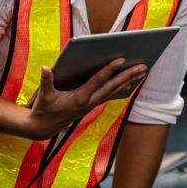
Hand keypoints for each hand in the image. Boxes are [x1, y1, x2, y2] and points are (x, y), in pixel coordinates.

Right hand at [22, 58, 146, 139]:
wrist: (43, 128)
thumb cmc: (43, 110)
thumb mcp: (43, 96)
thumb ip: (46, 81)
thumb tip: (45, 68)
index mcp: (79, 98)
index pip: (97, 81)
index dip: (109, 70)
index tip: (121, 59)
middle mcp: (89, 102)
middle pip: (112, 86)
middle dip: (128, 75)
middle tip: (143, 66)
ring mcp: (92, 104)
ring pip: (114, 90)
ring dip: (129, 80)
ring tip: (142, 71)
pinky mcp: (92, 105)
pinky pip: (110, 94)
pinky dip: (121, 87)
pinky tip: (130, 82)